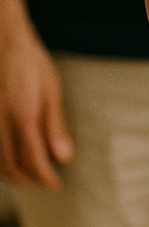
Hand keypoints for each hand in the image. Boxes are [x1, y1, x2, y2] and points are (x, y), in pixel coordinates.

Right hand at [0, 22, 72, 187]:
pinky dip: (1, 160)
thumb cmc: (32, 64)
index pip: (34, 160)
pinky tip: (11, 158)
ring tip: (29, 175)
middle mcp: (1, 123)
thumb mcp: (52, 91)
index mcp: (23, 116)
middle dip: (28, 180)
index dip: (45, 177)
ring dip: (13, 174)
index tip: (55, 184)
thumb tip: (64, 156)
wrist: (6, 43)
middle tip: (44, 183)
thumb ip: (56, 126)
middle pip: (12, 166)